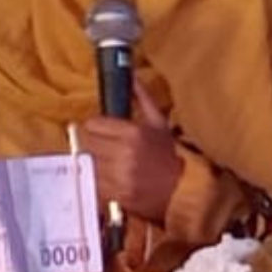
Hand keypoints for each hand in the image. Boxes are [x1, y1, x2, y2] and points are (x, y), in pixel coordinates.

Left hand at [76, 83, 181, 222]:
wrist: (185, 191)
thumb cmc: (171, 156)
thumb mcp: (159, 123)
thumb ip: (142, 98)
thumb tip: (132, 77)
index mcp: (133, 133)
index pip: (92, 124)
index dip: (94, 127)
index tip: (100, 132)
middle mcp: (124, 153)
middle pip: (86, 144)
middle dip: (91, 144)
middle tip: (101, 148)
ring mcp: (119, 176)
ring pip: (86, 164)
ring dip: (91, 163)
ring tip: (104, 164)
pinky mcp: (117, 195)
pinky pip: (93, 184)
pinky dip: (95, 181)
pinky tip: (107, 179)